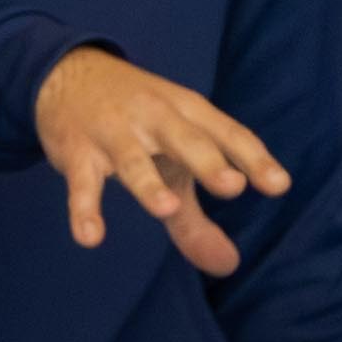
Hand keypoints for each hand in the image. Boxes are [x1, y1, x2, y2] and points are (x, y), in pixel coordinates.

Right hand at [31, 47, 289, 277]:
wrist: (64, 75)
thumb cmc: (134, 123)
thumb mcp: (168, 159)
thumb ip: (195, 217)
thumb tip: (228, 266)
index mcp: (185, 112)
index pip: (225, 132)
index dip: (252, 157)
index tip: (278, 185)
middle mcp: (153, 116)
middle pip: (184, 139)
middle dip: (207, 161)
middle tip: (231, 186)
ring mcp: (112, 133)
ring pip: (133, 159)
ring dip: (149, 183)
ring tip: (167, 208)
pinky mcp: (76, 151)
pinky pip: (81, 182)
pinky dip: (84, 209)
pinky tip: (90, 237)